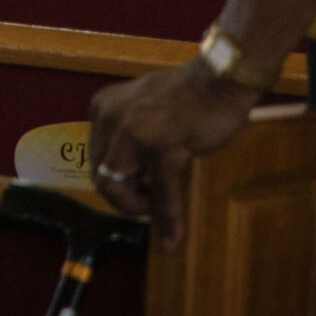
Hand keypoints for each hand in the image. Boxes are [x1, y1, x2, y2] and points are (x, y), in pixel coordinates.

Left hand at [87, 60, 261, 246]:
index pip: (95, 159)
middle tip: (148, 204)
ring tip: (158, 208)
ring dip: (137, 208)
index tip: (139, 190)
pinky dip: (167, 219)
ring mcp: (134, 134)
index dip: (115, 183)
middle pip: (100, 178)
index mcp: (103, 108)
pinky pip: (161, 194)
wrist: (221, 79)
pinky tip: (174, 236)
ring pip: (116, 189)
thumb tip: (130, 181)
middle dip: (123, 199)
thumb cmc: (190, 96)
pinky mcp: (161, 149)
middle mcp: (110, 118)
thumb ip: (129, 138)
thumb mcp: (144, 110)